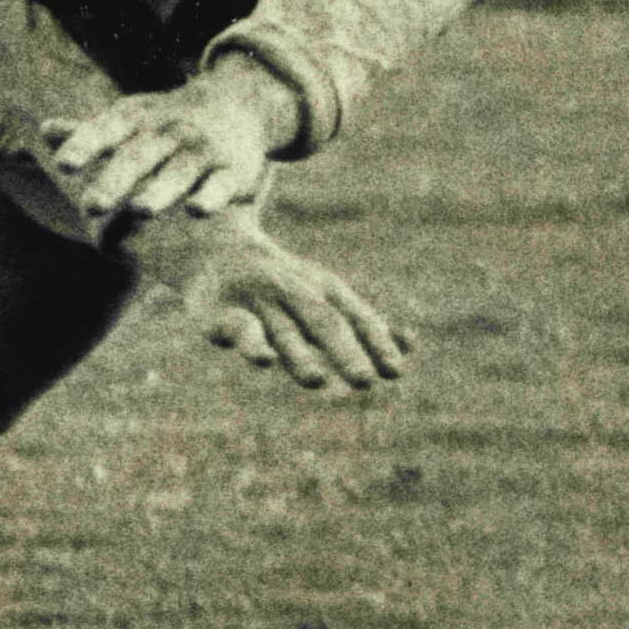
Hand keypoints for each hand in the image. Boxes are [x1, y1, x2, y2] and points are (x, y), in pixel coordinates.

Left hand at [44, 57, 297, 233]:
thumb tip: (45, 131)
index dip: (85, 147)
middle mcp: (169, 132)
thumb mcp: (131, 119)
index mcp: (137, 119)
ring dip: (160, 190)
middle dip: (115, 180)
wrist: (239, 103)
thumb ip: (90, 132)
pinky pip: (221, 184)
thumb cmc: (168, 121)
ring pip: (179, 171)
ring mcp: (202, 150)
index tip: (64, 165)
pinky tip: (197, 211)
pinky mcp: (233, 170)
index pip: (106, 131)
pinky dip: (211, 197)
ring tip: (140, 209)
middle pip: (139, 156)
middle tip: (90, 206)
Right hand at [169, 217, 410, 392]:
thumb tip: (411, 345)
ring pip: (284, 330)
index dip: (377, 344)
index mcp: (326, 292)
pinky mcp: (221, 313)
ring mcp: (260, 301)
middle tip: (365, 381)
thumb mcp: (327, 296)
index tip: (397, 372)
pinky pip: (240, 328)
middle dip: (346, 352)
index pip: (358, 319)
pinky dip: (253, 344)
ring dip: (300, 356)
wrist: (217, 247)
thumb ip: (365, 323)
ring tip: (317, 381)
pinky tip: (265, 360)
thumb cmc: (283, 282)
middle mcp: (297, 293)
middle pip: (325, 324)